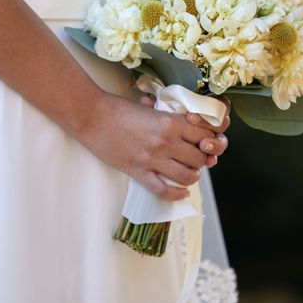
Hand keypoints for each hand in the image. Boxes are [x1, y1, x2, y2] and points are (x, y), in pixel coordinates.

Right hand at [77, 92, 215, 200]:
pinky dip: (176, 194)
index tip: (205, 145)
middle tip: (195, 160)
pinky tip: (181, 192)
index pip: (205, 136)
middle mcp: (166, 141)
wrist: (92, 116)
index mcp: (171, 122)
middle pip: (200, 158)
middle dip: (202, 161)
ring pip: (187, 176)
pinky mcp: (138, 171)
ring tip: (188, 174)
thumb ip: (169, 117)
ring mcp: (153, 158)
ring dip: (192, 177)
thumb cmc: (119, 109)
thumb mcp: (151, 108)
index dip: (210, 142)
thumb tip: (186, 123)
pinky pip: (163, 190)